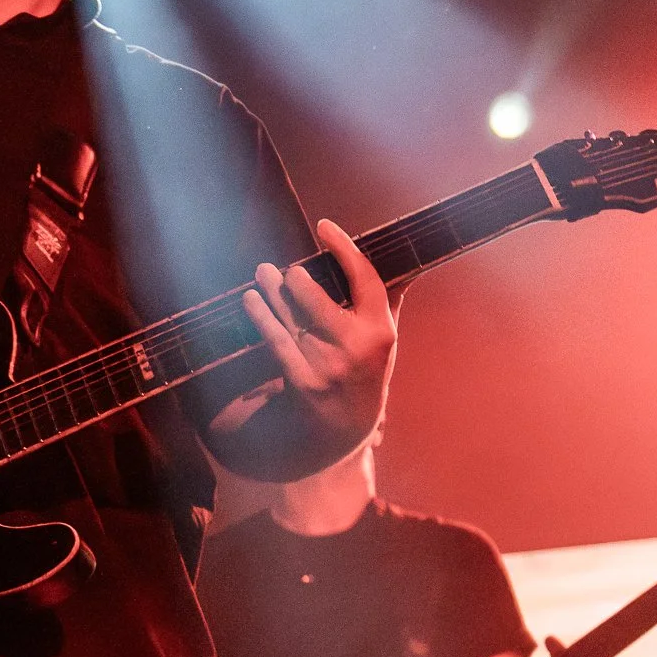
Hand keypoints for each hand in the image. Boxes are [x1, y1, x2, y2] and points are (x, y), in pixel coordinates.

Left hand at [239, 220, 396, 446]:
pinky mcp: (302, 383)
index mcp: (382, 331)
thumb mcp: (385, 338)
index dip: (344, 248)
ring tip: (263, 272)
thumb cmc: (366, 371)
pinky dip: (261, 317)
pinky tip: (251, 298)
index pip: (365, 278)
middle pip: (320, 300)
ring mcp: (328, 367)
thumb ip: (389, 299)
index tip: (325, 226)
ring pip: (293, 318)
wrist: (348, 430)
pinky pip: (277, 342)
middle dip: (298, 280)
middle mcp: (357, 348)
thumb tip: (405, 259)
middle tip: (288, 270)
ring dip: (273, 292)